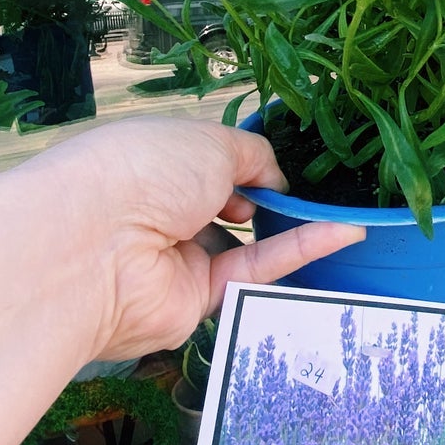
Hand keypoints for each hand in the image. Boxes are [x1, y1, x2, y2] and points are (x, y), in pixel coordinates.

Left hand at [35, 119, 363, 363]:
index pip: (200, 165)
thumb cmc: (144, 171)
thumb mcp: (208, 141)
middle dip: (258, 199)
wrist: (100, 245)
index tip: (274, 164)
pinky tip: (343, 232)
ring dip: (287, 228)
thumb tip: (276, 179)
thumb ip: (251, 156)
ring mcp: (177, 260)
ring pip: (243, 245)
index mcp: (149, 165)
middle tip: (298, 192)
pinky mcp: (196, 302)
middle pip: (220, 209)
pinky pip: (254, 273)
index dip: (240, 164)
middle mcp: (158, 213)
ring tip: (333, 210)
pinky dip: (299, 252)